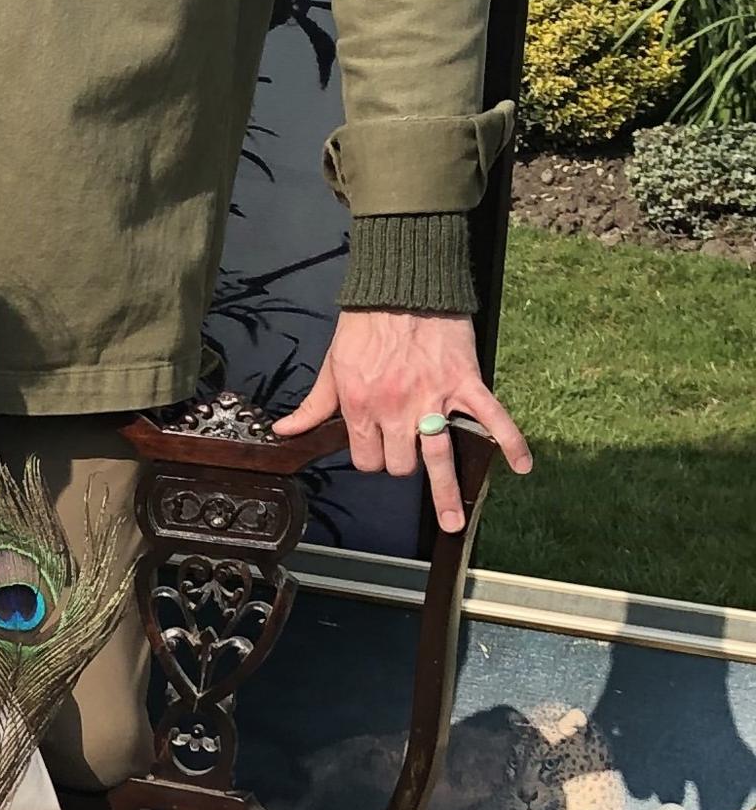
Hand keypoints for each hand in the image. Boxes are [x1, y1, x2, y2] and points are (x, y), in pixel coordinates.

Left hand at [276, 311, 533, 533]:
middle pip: (401, 465)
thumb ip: (313, 406)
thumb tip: (286, 431)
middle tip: (408, 450)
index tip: (379, 448)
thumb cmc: (364, 325)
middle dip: (403, 463)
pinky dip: (511, 442)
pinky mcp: (465, 382)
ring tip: (453, 521)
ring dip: (445, 493)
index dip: (372, 458)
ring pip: (439, 458)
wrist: (400, 287)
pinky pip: (492, 418)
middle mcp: (396, 409)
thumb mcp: (331, 367)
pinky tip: (522, 465)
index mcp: (361, 406)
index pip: (367, 460)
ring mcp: (433, 398)